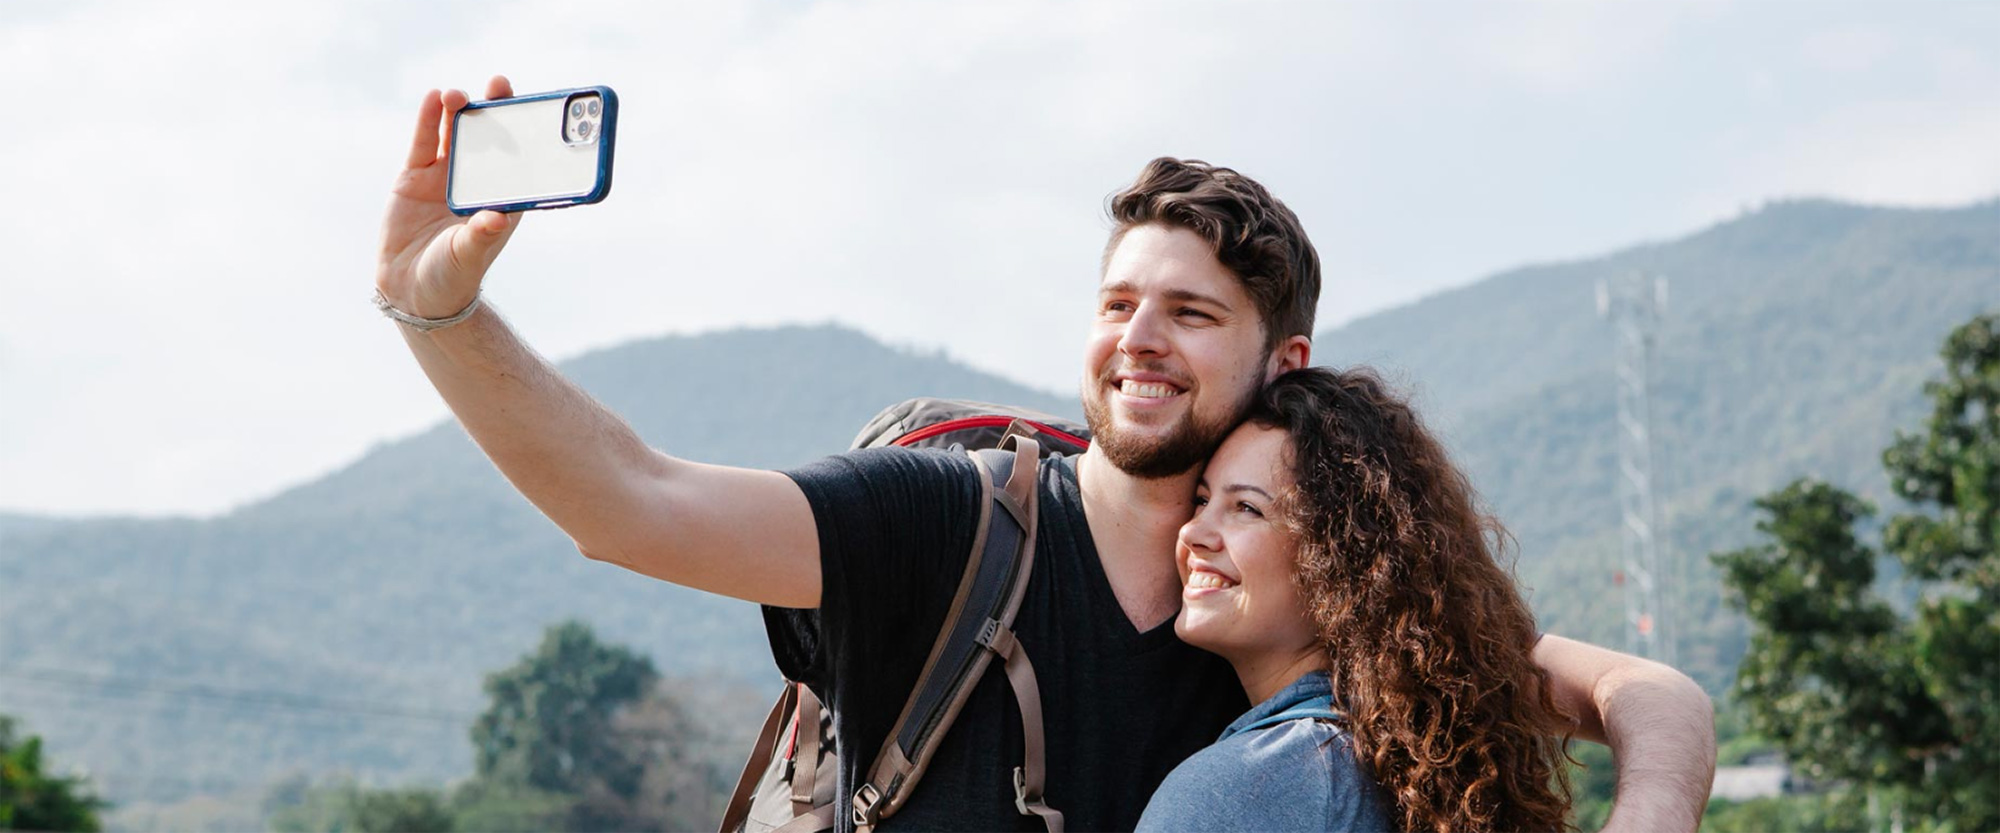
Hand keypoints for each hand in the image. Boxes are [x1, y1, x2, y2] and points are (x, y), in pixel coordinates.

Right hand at [376, 75, 522, 318]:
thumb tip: (496, 218)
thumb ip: (480, 236)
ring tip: (458, 95)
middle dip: (494, 110)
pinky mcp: (415, 176)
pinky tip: (434, 98)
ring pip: (455, 134)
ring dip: (459, 111)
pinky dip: (429, 120)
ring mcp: (445, 176)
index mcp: (503, 198)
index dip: (527, 132)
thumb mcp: (469, 255)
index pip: (520, 158)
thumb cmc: (453, 276)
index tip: (536, 108)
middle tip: (499, 84)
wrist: (413, 290)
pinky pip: (424, 142)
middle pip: (490, 138)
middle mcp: (477, 182)